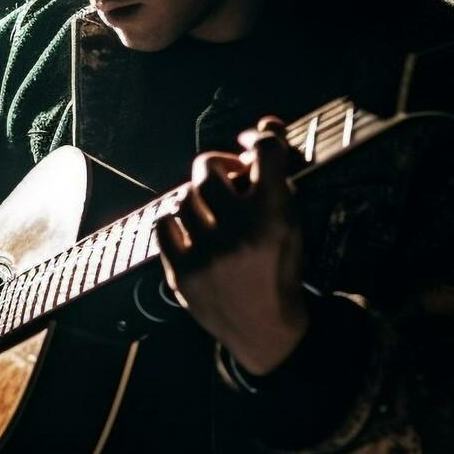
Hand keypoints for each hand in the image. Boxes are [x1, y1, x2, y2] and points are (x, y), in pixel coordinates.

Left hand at [155, 116, 308, 375]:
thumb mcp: (290, 221)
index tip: (251, 144)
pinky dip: (176, 224)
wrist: (266, 329)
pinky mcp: (181, 273)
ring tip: (212, 215)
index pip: (264, 151)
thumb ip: (276, 175)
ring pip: (183, 197)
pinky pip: (163, 225)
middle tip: (227, 181)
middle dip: (216, 168)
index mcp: (275, 217)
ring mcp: (207, 254)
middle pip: (207, 168)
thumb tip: (266, 124)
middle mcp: (240, 232)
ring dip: (197, 200)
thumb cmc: (278, 267)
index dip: (257, 138)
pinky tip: (193, 233)